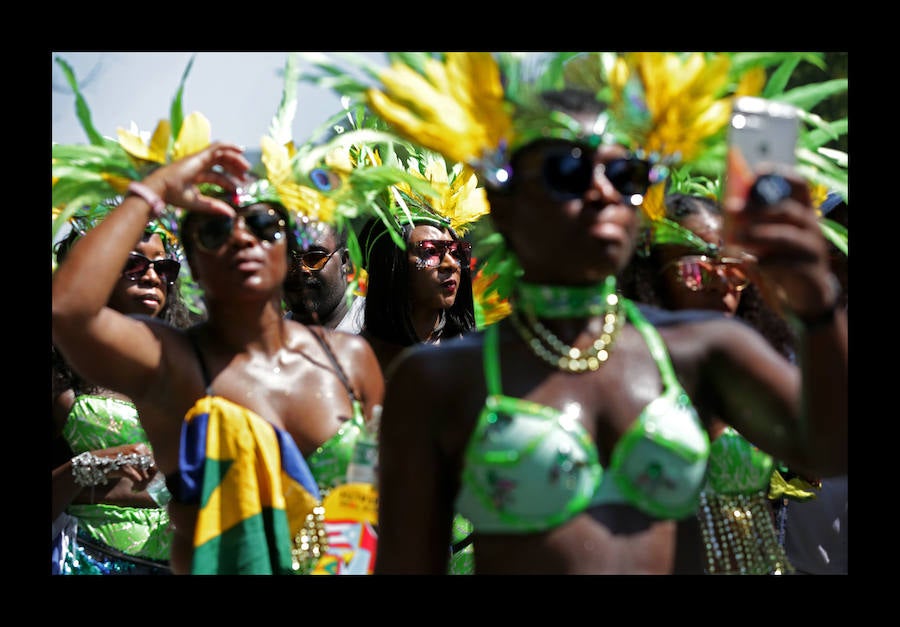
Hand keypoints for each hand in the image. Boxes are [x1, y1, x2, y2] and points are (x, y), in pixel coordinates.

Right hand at [88, 442, 158, 490]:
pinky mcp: (125, 467)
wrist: (92, 462)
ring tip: (137, 487)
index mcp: (141, 447)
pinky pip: (139, 480)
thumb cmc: (113, 462)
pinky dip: (138, 486)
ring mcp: (131, 458)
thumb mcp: (130, 458)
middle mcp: (138, 450)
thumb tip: (158, 473)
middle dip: (151, 479)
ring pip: (147, 476)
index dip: (154, 472)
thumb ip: (143, 463)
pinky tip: (134, 488)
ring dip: (144, 485)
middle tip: (143, 485)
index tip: (149, 480)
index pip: (156, 461)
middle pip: (154, 468)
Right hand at [141, 142, 251, 216]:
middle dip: (234, 169)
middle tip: (245, 178)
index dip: (228, 182)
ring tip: (246, 167)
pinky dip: (229, 146)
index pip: (216, 176)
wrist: (161, 188)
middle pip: (220, 163)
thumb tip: (232, 214)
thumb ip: (214, 207)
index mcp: (196, 175)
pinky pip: (217, 147)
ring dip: (235, 159)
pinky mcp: (200, 155)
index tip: (238, 191)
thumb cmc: (174, 196)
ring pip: (221, 154)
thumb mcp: (198, 203)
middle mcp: (198, 165)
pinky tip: (240, 150)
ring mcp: (199, 158)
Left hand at [724, 171, 836, 316]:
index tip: (756, 169)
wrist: (806, 297)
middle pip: (788, 210)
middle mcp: (811, 227)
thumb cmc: (782, 260)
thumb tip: (728, 204)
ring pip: (787, 236)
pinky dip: (764, 261)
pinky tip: (748, 261)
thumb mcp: (769, 239)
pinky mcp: (808, 272)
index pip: (798, 186)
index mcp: (802, 212)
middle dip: (757, 207)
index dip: (780, 174)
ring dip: (757, 234)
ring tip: (734, 237)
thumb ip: (754, 222)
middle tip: (730, 207)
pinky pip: (786, 263)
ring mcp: (812, 250)